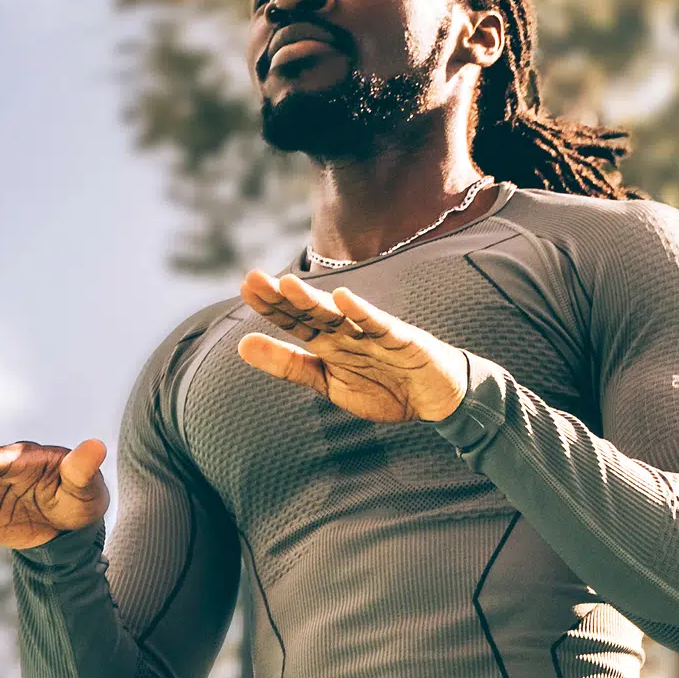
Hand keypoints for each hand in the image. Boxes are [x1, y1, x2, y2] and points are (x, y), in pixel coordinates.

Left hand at [234, 270, 469, 423]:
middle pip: (311, 312)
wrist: (436, 399)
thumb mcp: (328, 384)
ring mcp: (374, 334)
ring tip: (288, 285)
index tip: (245, 288)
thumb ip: (289, 365)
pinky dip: (363, 312)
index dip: (271, 306)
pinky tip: (344, 298)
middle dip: (283, 297)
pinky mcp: (401, 339)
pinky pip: (379, 325)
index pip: (294, 321)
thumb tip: (242, 345)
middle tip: (253, 278)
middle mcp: (347, 332)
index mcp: (329, 343)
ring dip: (314, 301)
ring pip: (339, 315)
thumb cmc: (384, 387)